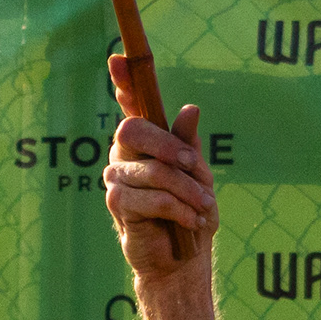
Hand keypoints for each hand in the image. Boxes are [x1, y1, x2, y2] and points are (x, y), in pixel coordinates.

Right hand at [101, 52, 214, 283]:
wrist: (184, 259)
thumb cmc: (190, 212)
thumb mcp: (197, 174)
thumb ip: (188, 143)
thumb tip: (190, 108)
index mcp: (145, 142)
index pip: (131, 105)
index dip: (123, 82)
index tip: (118, 60)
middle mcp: (124, 155)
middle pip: (131, 129)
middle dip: (168, 146)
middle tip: (193, 164)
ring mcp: (116, 178)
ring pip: (151, 170)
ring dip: (186, 190)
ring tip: (203, 208)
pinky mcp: (117, 205)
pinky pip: (151, 198)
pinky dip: (178, 209)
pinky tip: (191, 221)